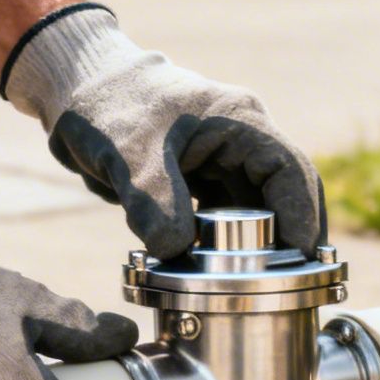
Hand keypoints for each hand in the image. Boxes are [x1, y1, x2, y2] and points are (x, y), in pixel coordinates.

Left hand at [1, 4, 326, 259]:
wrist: (77, 92)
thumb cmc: (109, 107)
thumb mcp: (129, 156)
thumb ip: (154, 204)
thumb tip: (175, 252)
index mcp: (239, 120)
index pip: (290, 170)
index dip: (302, 214)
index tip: (303, 256)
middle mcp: (241, 139)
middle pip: (284, 192)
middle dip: (292, 237)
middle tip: (297, 285)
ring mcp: (224, 159)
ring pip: (259, 208)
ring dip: (262, 243)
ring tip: (266, 287)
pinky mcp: (204, 178)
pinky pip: (229, 215)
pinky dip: (231, 243)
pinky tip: (226, 273)